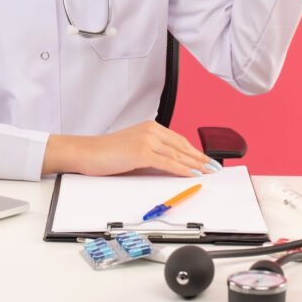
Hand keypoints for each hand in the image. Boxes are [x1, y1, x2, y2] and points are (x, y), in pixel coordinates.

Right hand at [42, 121, 219, 176]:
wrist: (87, 152)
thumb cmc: (107, 153)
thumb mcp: (134, 149)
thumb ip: (152, 153)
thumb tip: (170, 166)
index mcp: (150, 127)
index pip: (179, 140)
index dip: (195, 151)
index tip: (206, 160)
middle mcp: (151, 130)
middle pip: (182, 146)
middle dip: (200, 158)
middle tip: (214, 167)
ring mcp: (147, 140)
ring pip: (178, 154)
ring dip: (195, 164)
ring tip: (208, 172)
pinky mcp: (142, 151)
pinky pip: (168, 162)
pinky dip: (182, 169)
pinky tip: (191, 174)